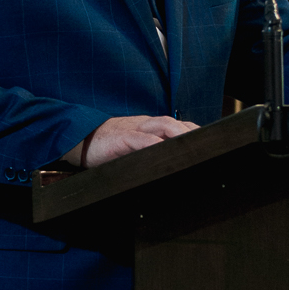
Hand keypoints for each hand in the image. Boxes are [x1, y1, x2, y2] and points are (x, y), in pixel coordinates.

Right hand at [69, 116, 199, 166]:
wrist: (80, 140)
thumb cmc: (108, 148)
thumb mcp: (133, 149)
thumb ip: (150, 152)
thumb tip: (170, 167)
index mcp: (148, 127)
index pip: (176, 126)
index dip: (193, 132)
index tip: (209, 144)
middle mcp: (144, 125)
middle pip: (173, 122)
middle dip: (191, 133)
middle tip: (206, 147)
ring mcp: (133, 129)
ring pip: (162, 125)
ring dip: (179, 134)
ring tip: (192, 147)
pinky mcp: (121, 138)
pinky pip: (140, 138)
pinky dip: (153, 143)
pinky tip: (163, 150)